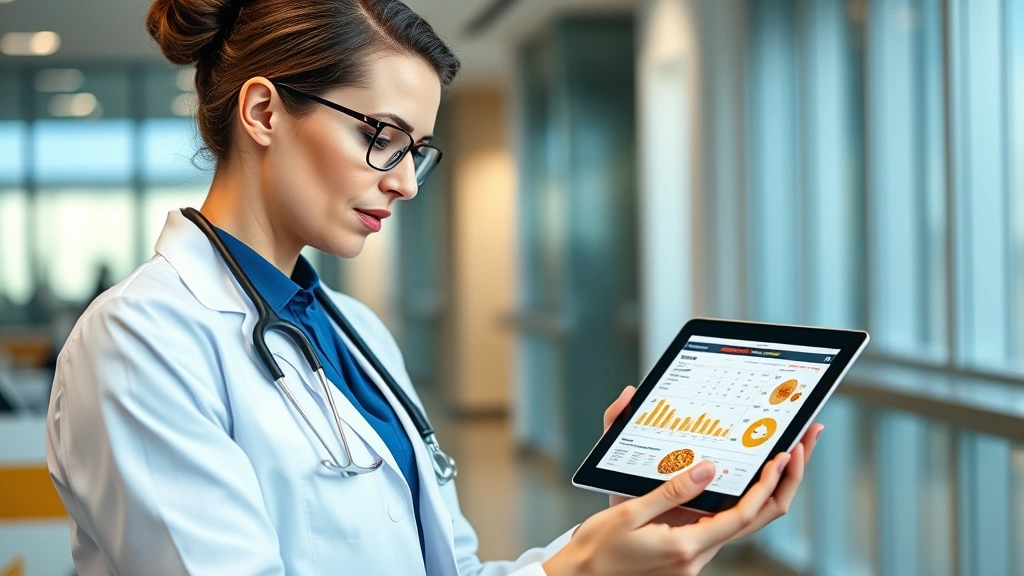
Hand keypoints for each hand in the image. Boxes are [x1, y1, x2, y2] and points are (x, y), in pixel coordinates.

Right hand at [541, 450, 792, 575]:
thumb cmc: (596, 548)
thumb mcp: (629, 512)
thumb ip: (671, 490)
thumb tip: (707, 467)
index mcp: (686, 547)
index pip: (743, 515)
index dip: (768, 484)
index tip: (783, 455)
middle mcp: (697, 556)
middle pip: (757, 519)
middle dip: (785, 482)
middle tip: (801, 445)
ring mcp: (694, 558)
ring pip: (743, 522)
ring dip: (765, 489)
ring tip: (780, 455)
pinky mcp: (685, 553)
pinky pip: (722, 523)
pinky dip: (739, 497)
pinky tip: (738, 475)